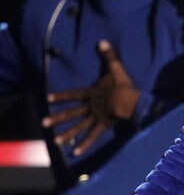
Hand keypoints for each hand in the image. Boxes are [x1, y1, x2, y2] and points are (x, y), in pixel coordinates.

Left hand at [42, 41, 140, 156]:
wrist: (128, 100)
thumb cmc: (122, 85)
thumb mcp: (115, 68)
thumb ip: (109, 56)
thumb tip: (102, 42)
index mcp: (92, 93)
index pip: (74, 95)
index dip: (61, 96)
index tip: (49, 98)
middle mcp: (91, 106)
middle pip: (71, 113)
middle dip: (57, 118)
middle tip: (44, 123)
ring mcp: (96, 117)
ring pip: (79, 126)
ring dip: (67, 134)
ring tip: (55, 141)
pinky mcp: (103, 125)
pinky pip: (92, 136)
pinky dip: (84, 144)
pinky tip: (75, 152)